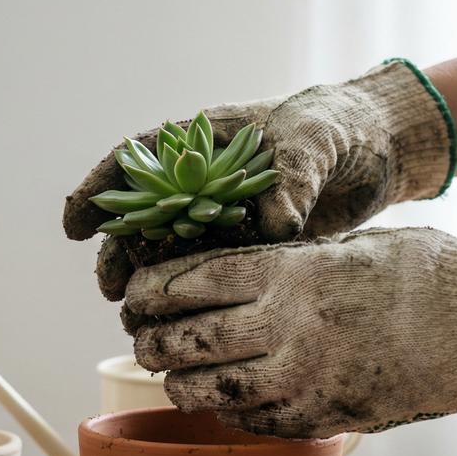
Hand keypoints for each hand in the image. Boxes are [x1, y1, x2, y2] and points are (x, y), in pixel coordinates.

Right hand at [63, 60, 456, 300]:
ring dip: (149, 286)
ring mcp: (220, 218)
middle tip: (112, 289)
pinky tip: (180, 329)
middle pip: (142, 219)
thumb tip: (278, 223)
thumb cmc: (337, 126)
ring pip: (168, 255)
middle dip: (120, 254)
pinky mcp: (246, 251)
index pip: (133, 163)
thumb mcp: (314, 138)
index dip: (98, 193)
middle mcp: (200, 183)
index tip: (77, 225)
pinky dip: (190, 301)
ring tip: (139, 321)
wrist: (379, 152)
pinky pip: (208, 278)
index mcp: (199, 142)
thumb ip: (293, 173)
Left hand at [124, 224, 456, 437]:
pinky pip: (256, 423)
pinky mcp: (325, 417)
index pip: (193, 280)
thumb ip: (287, 267)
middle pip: (189, 339)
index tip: (133, 296)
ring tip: (176, 380)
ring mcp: (304, 378)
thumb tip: (229, 280)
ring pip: (212, 392)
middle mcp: (287, 326)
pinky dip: (233, 416)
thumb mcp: (345, 248)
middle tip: (142, 342)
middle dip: (154, 343)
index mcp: (290, 272)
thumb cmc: (419, 271)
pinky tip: (228, 406)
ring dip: (184, 387)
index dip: (153, 290)